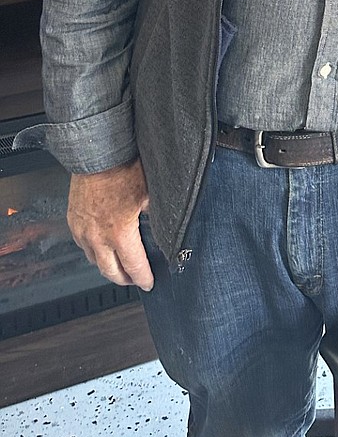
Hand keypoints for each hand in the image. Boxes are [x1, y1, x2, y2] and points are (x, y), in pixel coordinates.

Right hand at [67, 158, 153, 290]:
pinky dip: (94, 251)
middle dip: (124, 280)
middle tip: (134, 280)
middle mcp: (97, 236)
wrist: (98, 153)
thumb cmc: (124, 169)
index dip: (143, 278)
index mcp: (120, 232)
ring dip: (107, 266)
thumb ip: (157, 216)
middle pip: (110, 272)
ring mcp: (82, 229)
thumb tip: (165, 228)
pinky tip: (102, 247)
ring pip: (94, 260)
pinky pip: (82, 245)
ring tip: (119, 266)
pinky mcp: (73, 220)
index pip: (133, 266)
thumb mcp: (151, 194)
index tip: (149, 283)